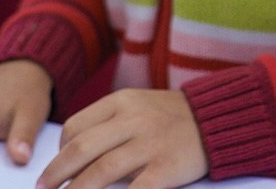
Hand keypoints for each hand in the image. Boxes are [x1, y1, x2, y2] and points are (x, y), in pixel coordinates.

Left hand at [34, 88, 207, 188]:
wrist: (218, 118)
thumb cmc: (173, 117)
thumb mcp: (139, 105)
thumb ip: (110, 123)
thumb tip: (74, 151)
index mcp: (122, 102)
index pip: (76, 127)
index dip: (59, 151)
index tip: (58, 168)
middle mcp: (133, 120)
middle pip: (82, 148)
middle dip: (57, 173)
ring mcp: (150, 144)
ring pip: (101, 170)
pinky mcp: (166, 167)